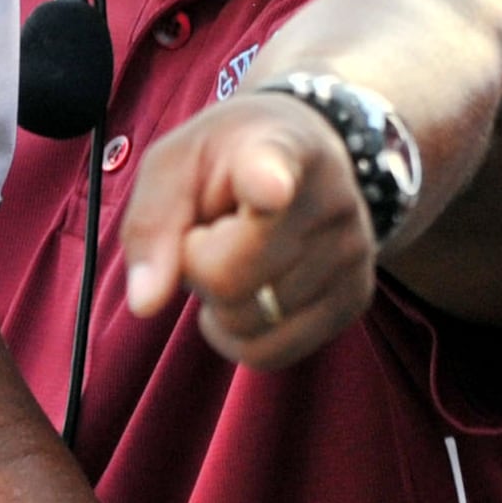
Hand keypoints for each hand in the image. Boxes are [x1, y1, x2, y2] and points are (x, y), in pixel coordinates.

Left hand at [119, 95, 374, 367]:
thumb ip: (150, 226)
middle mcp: (328, 199)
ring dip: (220, 302)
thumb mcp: (175, 165)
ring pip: (247, 323)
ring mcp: (351, 252)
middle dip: (196, 267)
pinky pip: (272, 353)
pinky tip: (249, 295)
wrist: (312, 155)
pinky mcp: (356, 299)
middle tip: (211, 233)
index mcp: (276, 149)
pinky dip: (240, 337)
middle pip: (227, 279)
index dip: (267, 183)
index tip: (270, 189)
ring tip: (240, 254)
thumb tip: (145, 304)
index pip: (271, 172)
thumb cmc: (227, 162)